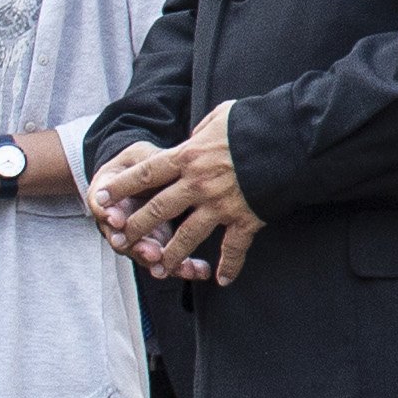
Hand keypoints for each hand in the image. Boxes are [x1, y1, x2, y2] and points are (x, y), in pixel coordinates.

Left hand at [91, 108, 262, 286]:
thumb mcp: (221, 117)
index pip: (145, 174)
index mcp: (188, 157)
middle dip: (135, 228)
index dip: (121, 187)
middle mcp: (198, 183)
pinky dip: (229, 266)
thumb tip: (192, 135)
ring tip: (159, 268)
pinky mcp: (245, 218)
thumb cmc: (257, 123)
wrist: (296, 138)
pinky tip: (222, 280)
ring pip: (186, 236)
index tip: (101, 197)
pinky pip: (233, 248)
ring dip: (171, 254)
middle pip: (157, 210)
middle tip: (120, 240)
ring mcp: (221, 204)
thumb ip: (201, 130)